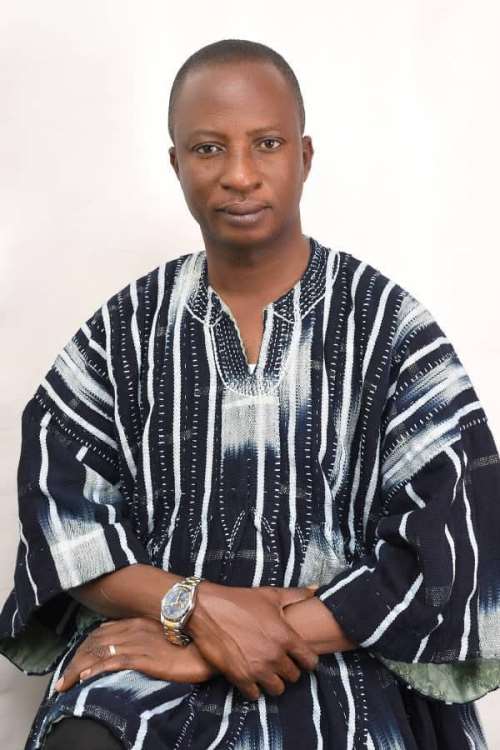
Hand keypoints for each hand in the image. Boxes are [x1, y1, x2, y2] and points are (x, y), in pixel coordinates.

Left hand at [54, 616, 216, 692]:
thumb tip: (134, 646)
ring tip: (65, 685)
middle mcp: (134, 629)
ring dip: (78, 669)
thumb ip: (148, 637)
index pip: (101, 633)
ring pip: (99, 652)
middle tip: (62, 681)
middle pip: (94, 643)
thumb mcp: (165, 637)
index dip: (84, 648)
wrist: (209, 644)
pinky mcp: (146, 657)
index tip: (74, 663)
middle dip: (75, 661)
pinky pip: (115, 661)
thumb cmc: (190, 642)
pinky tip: (86, 679)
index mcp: (137, 623)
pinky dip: (97, 669)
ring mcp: (139, 642)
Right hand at [185, 583, 319, 700]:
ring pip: (277, 689)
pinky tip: (250, 676)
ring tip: (266, 671)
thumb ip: (296, 595)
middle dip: (288, 669)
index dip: (307, 660)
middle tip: (279, 661)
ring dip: (273, 681)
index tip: (300, 657)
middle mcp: (274, 655)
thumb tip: (317, 588)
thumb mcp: (270, 595)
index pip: (310, 661)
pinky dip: (253, 688)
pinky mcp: (240, 677)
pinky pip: (255, 695)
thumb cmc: (239, 601)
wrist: (206, 610)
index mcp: (285, 636)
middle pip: (294, 676)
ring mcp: (257, 669)